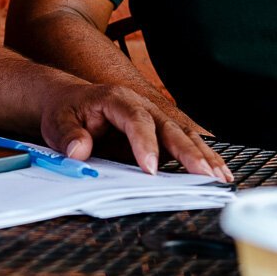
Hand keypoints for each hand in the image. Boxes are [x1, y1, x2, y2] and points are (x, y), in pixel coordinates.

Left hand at [38, 82, 232, 182]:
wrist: (67, 101)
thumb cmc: (65, 112)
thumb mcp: (56, 121)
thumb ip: (67, 135)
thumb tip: (79, 151)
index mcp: (115, 99)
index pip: (135, 119)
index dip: (145, 143)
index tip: (148, 168)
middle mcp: (140, 105)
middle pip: (168, 126)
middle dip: (187, 151)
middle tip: (203, 175)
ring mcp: (153, 117)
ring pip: (183, 133)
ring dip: (203, 155)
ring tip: (219, 177)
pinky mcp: (159, 131)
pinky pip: (184, 142)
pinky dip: (202, 156)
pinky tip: (218, 172)